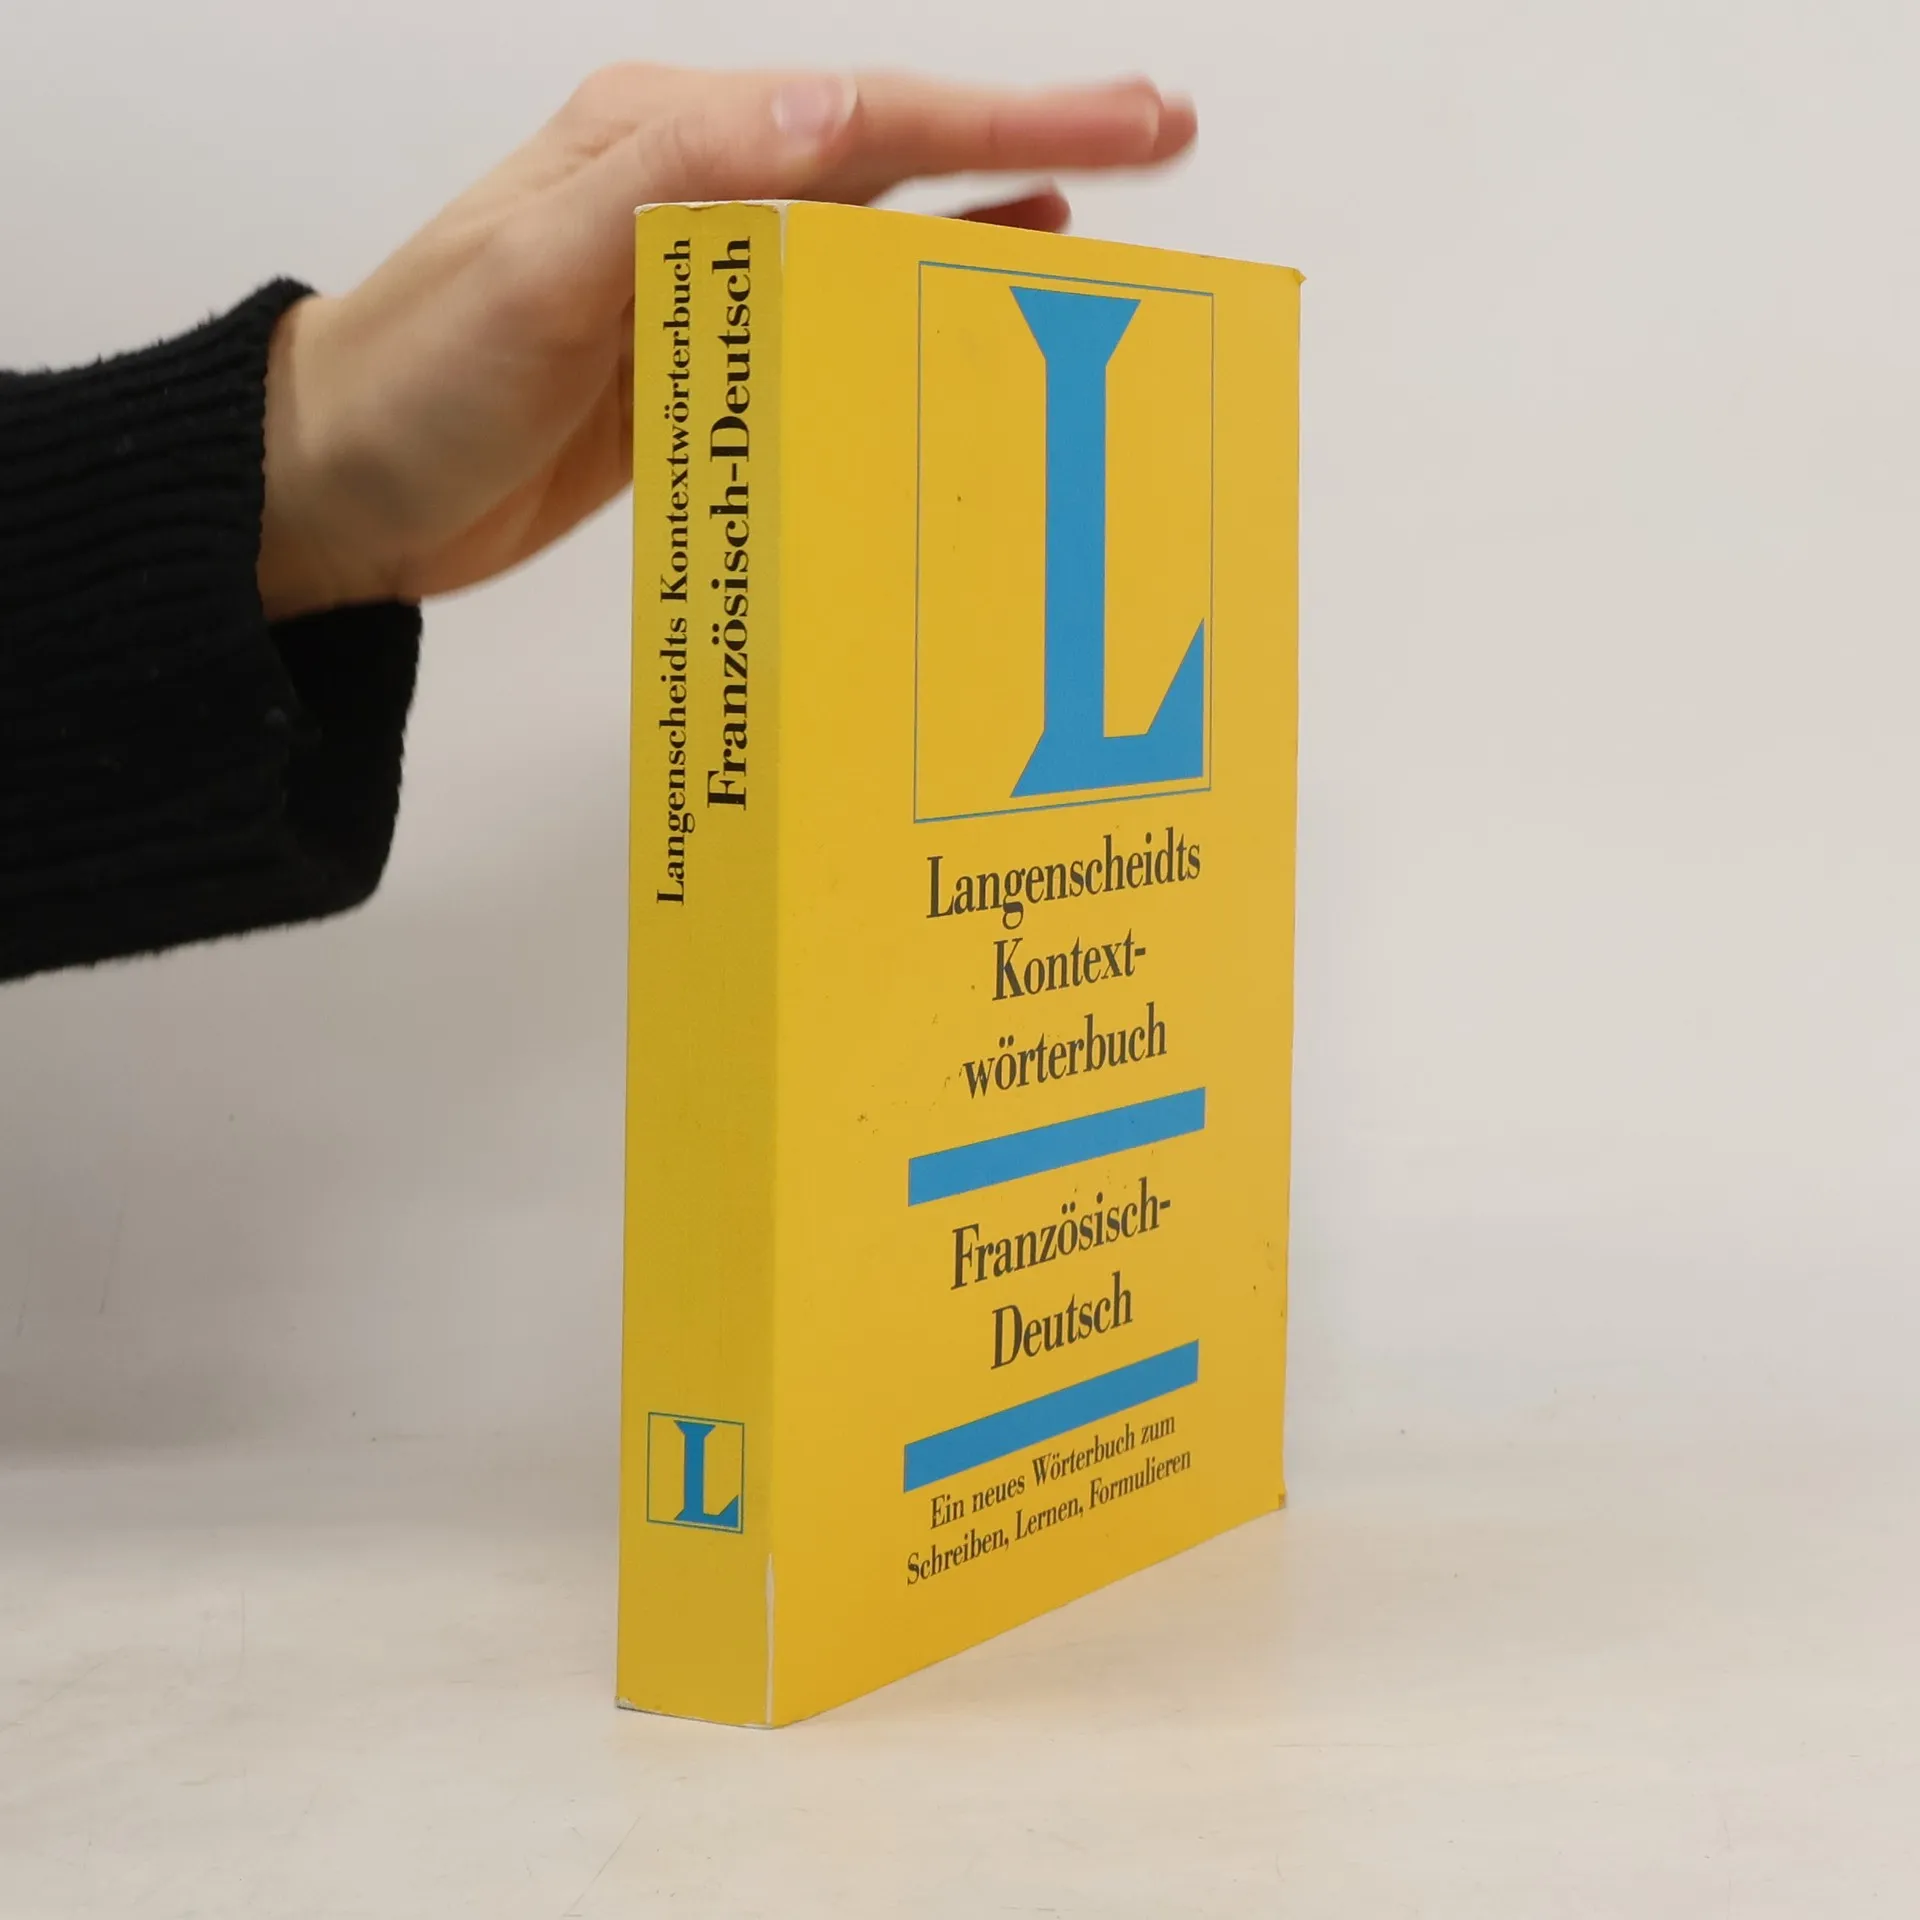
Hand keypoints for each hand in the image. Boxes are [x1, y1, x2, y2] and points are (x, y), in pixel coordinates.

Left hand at [257, 66, 1195, 619]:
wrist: (340, 488)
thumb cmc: (418, 378)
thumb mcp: (534, 271)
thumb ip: (677, 187)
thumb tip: (830, 114)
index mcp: (664, 142)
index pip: (864, 115)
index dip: (1004, 113)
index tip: (1124, 120)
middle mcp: (697, 190)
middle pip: (893, 151)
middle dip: (1029, 134)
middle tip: (1162, 135)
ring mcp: (707, 276)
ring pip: (878, 224)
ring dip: (988, 204)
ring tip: (1103, 203)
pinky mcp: (707, 356)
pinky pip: (836, 313)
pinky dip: (912, 291)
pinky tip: (973, 281)